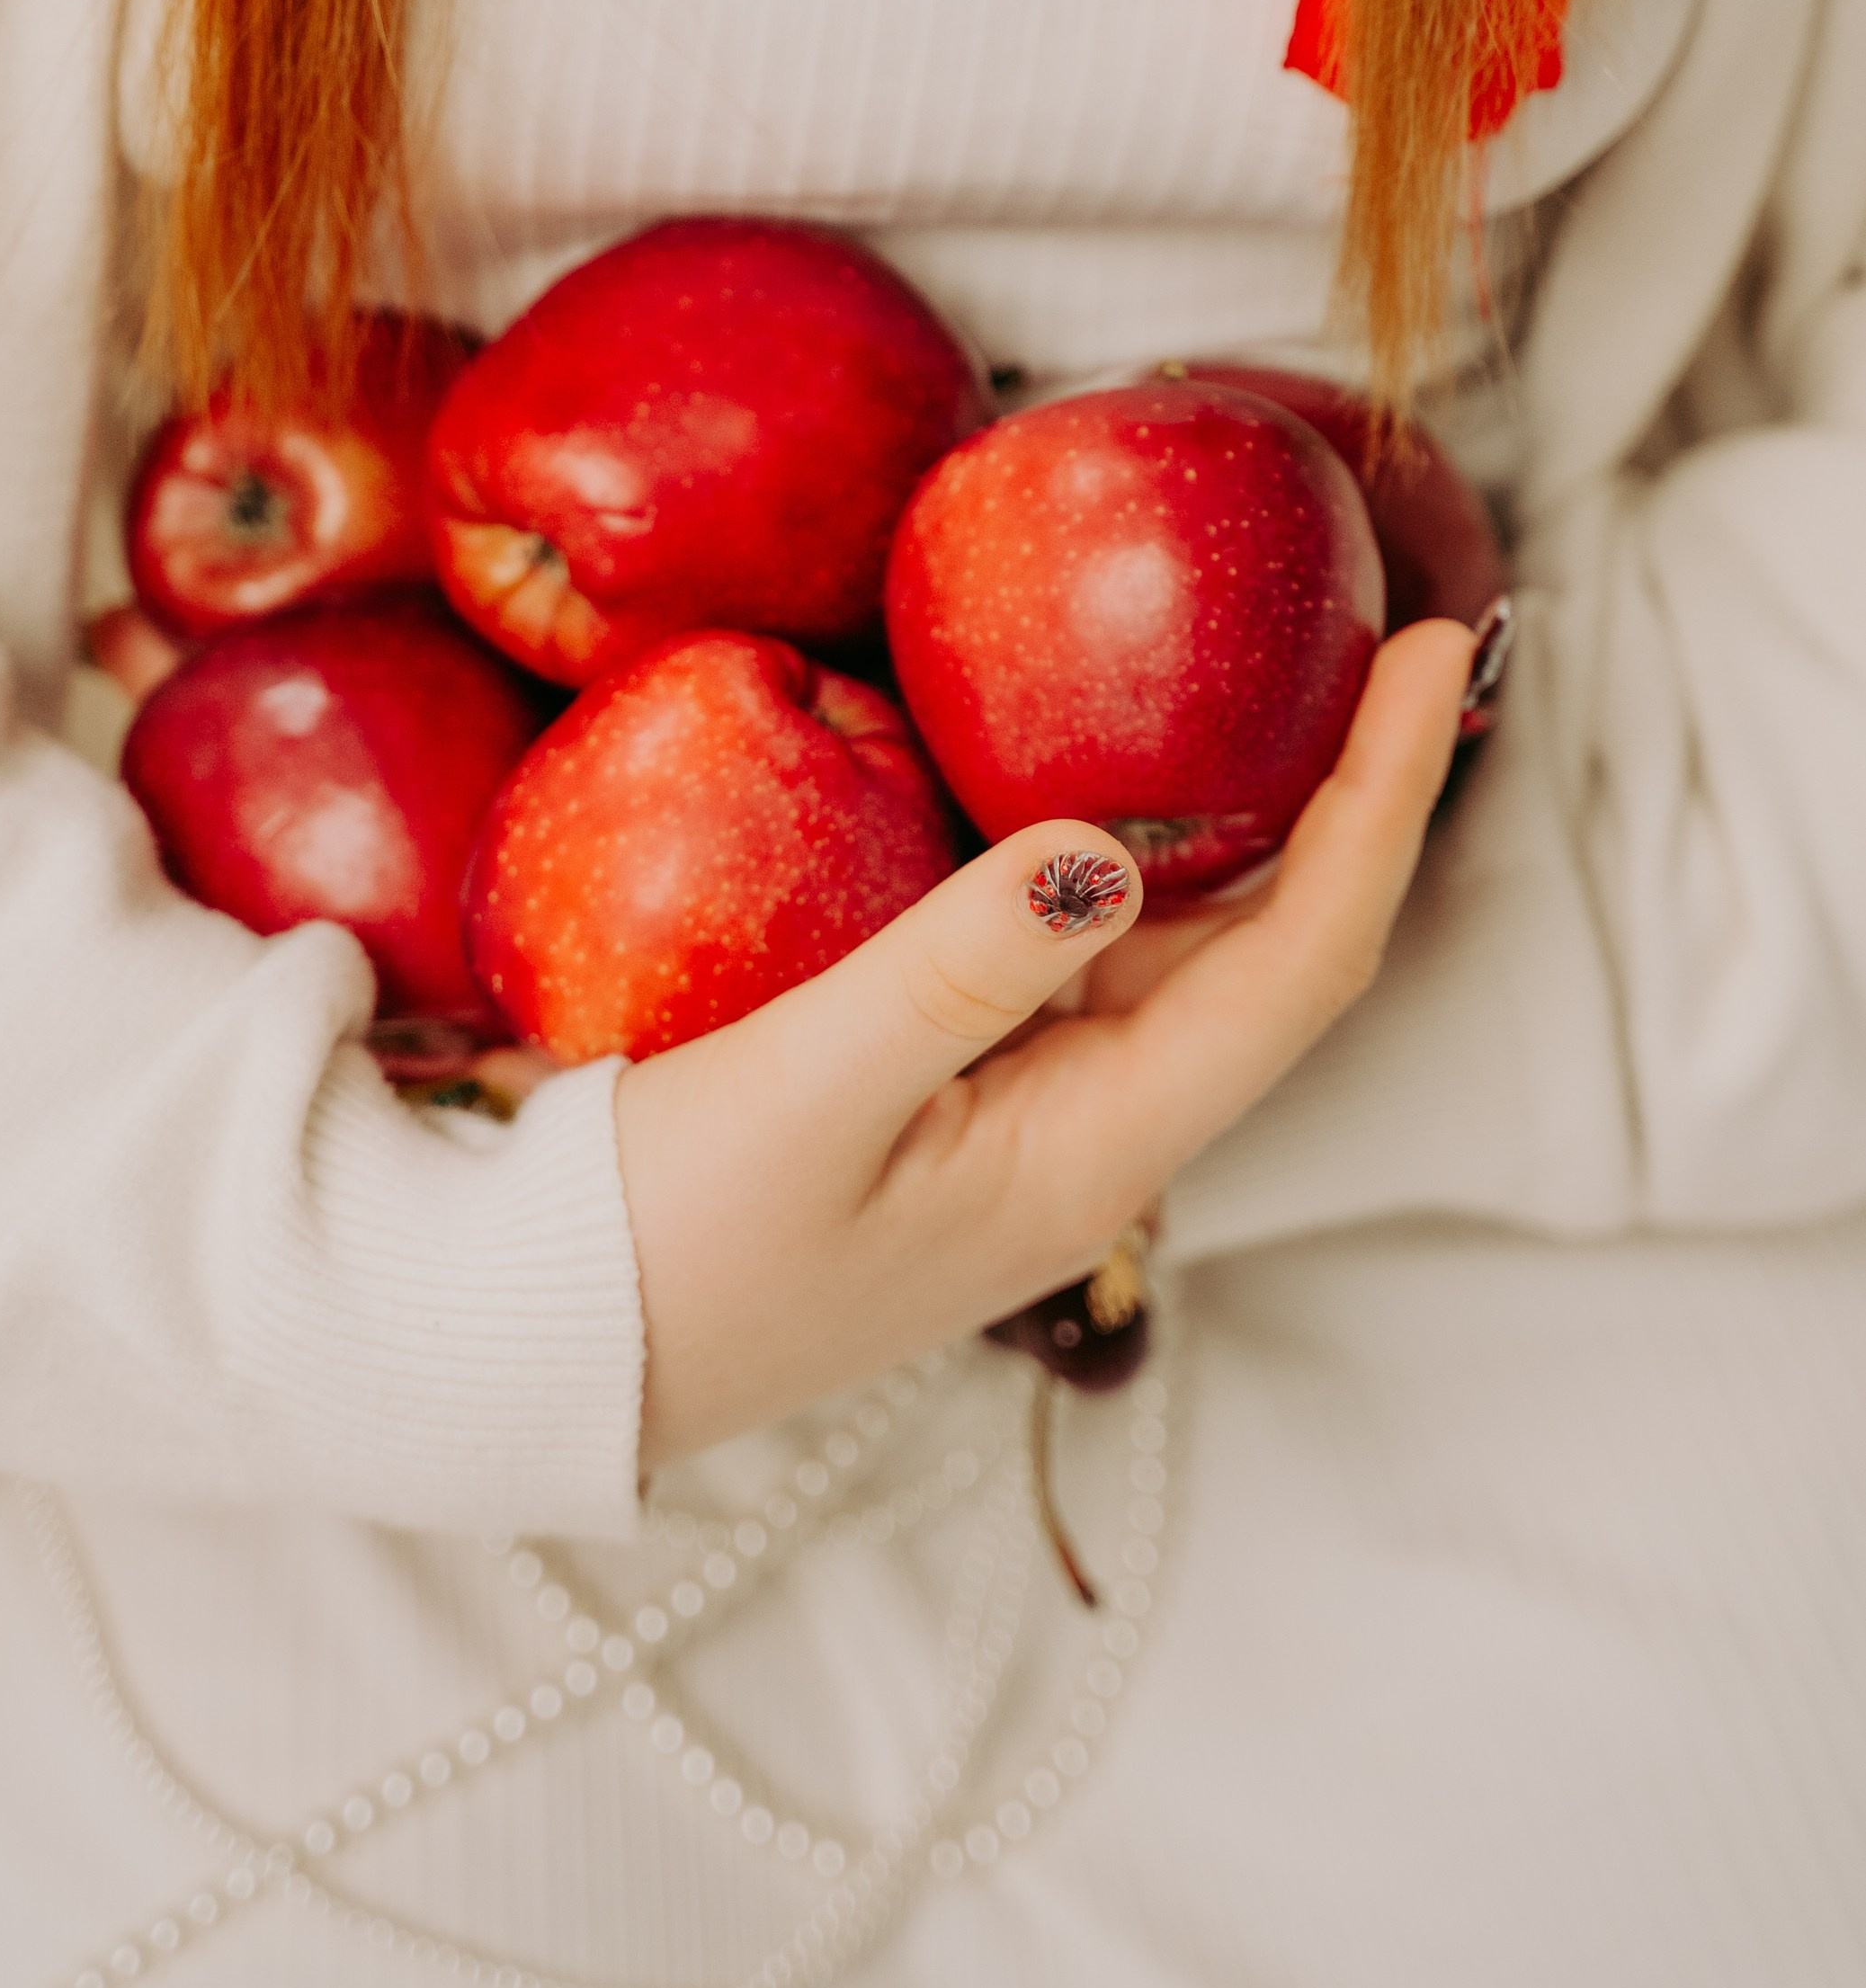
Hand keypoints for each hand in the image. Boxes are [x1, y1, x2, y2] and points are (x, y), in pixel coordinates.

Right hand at [614, 620, 1473, 1467]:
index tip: (1434, 650)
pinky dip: (1139, 853)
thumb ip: (953, 971)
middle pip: (1282, 954)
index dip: (1381, 805)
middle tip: (1400, 631)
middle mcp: (1096, 1138)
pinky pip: (1093, 956)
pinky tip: (1122, 771)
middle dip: (1357, 798)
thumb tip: (1102, 851)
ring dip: (1266, 824)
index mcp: (1092, 1153)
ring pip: (1195, 953)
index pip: (1302, 963)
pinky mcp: (964, 1093)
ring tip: (1305, 675)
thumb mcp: (799, 1094)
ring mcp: (1034, 1119)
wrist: (552, 1357)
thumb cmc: (662, 1246)